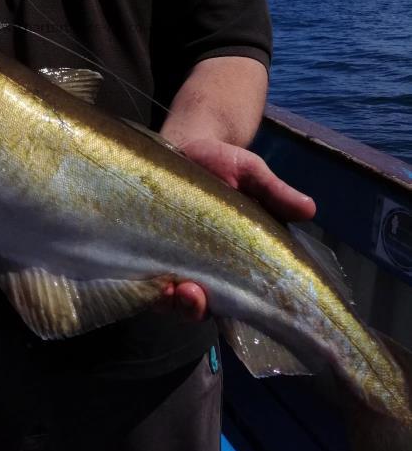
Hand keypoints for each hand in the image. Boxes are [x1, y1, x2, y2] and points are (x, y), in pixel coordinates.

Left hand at [158, 138, 315, 320]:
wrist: (185, 143)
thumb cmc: (223, 163)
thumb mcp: (251, 174)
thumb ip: (276, 194)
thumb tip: (310, 209)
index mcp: (231, 259)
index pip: (234, 298)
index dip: (229, 306)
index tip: (223, 299)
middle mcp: (201, 267)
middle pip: (198, 306)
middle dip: (193, 307)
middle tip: (191, 293)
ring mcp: (171, 260)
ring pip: (168, 299)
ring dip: (166, 301)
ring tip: (167, 288)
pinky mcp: (144, 248)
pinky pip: (141, 278)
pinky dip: (142, 284)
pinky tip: (144, 277)